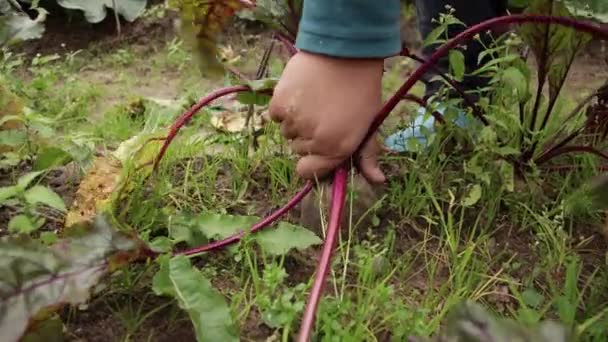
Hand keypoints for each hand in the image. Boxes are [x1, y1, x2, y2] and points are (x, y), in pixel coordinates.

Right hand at [268, 51, 385, 183]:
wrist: (345, 51)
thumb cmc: (361, 89)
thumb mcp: (370, 124)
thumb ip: (368, 155)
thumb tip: (378, 181)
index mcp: (337, 149)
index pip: (308, 172)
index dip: (312, 161)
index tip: (318, 147)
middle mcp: (314, 141)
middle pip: (299, 149)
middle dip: (308, 137)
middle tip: (323, 114)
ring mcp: (294, 123)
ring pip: (287, 132)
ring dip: (296, 121)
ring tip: (313, 100)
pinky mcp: (279, 105)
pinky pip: (276, 115)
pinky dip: (284, 107)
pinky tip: (300, 93)